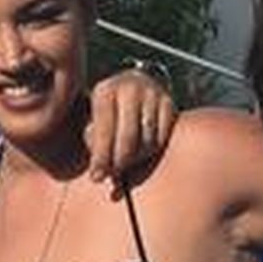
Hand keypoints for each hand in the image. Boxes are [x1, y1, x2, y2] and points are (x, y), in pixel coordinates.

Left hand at [83, 70, 176, 187]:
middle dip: (120, 162)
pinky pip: (161, 139)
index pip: (103, 130)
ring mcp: (152, 94)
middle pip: (128, 137)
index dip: (100, 157)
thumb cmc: (109, 110)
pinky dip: (151, 152)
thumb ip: (94, 142)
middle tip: (115, 175)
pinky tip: (142, 152)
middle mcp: (129, 89)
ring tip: (127, 162)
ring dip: (136, 159)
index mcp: (104, 92)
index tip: (97, 178)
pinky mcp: (168, 103)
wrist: (135, 83)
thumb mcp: (94, 118)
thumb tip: (100, 174)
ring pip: (147, 140)